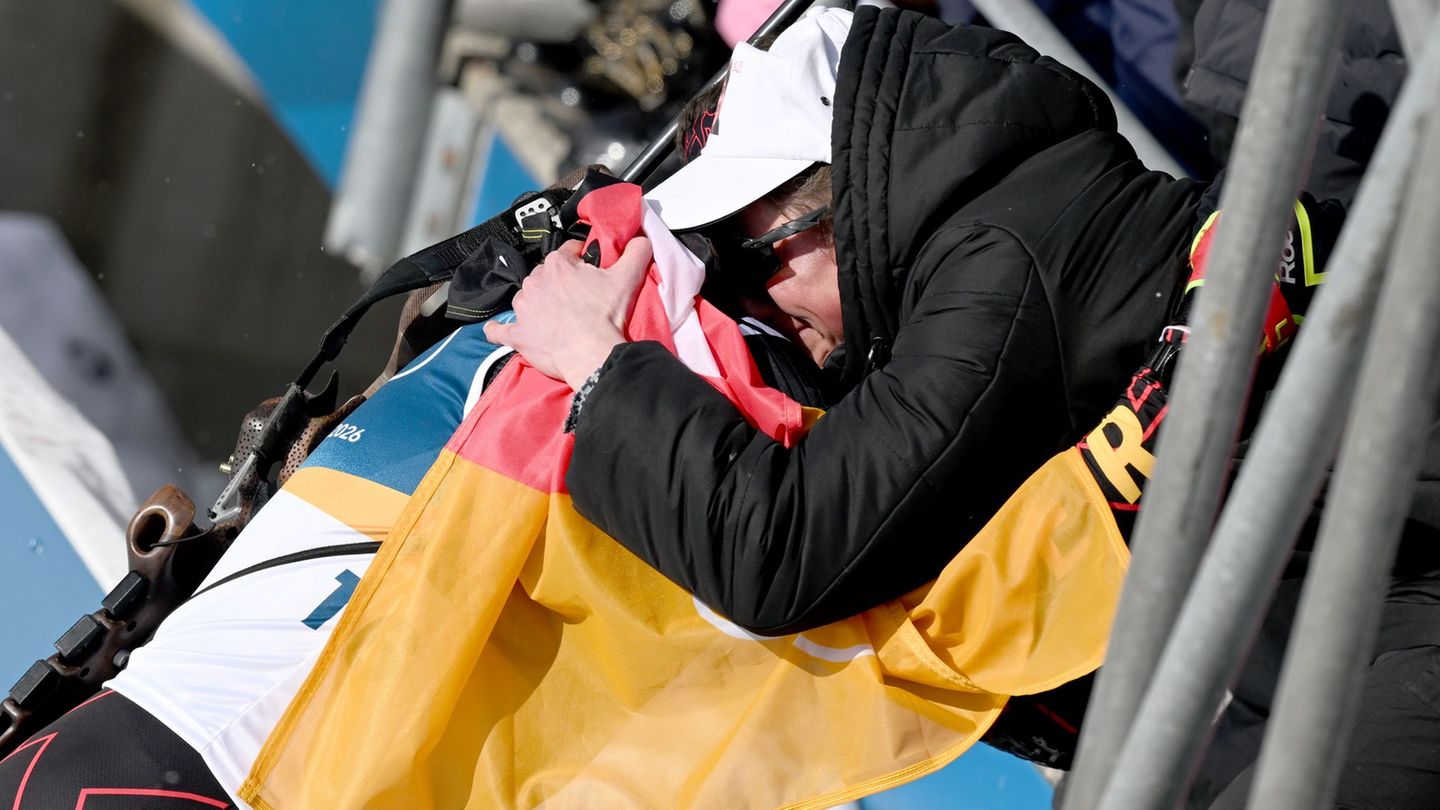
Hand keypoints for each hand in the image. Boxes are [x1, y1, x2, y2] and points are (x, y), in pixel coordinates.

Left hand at [484, 237, 651, 389]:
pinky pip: (500, 331)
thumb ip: (636, 251)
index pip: (568, 253)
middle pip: (546, 276)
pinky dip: (499, 331)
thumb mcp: (628, 277)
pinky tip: (499, 331)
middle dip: (560, 285)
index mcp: (557, 265)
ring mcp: (523, 309)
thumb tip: (641, 239)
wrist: (592, 353)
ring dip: (536, 305)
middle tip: (579, 300)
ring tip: (556, 317)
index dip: (581, 261)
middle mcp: (534, 282)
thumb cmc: (605, 317)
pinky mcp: (518, 335)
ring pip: (526, 299)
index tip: (590, 272)